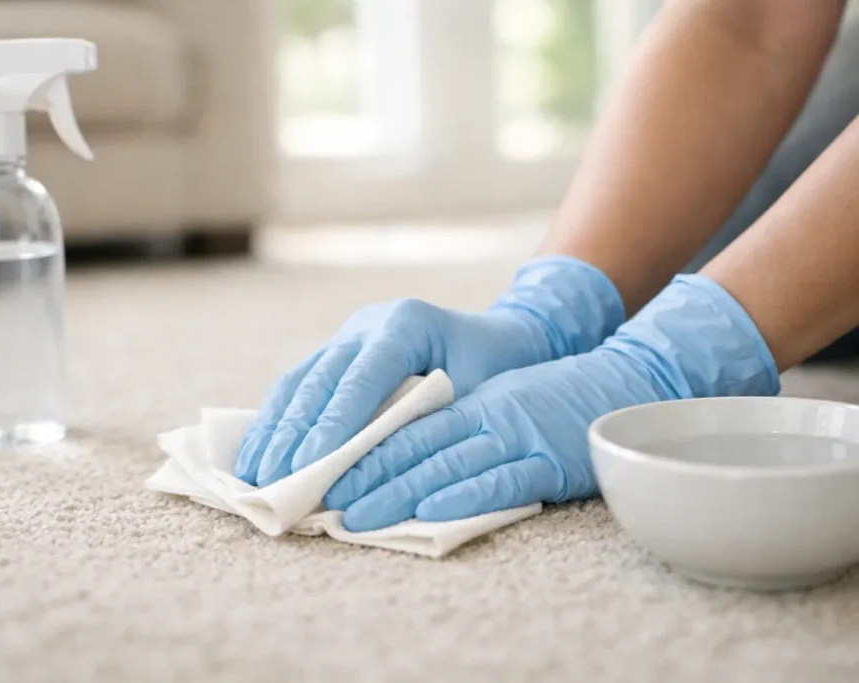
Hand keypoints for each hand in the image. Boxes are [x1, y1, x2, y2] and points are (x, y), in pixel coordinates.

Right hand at [234, 256, 624, 486]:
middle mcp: (368, 324)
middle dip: (293, 435)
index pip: (361, 379)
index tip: (310, 465)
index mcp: (405, 325)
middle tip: (272, 482)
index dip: (333, 424)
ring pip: (298, 381)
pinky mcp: (336, 351)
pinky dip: (276, 421)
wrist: (501, 336)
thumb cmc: (496, 368)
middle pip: (319, 381)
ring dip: (274, 430)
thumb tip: (377, 469)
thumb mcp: (477, 392)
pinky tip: (260, 454)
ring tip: (254, 475)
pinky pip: (298, 385)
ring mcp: (347, 335)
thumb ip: (428, 421)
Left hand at [324, 275, 780, 530]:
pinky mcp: (547, 459)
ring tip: (355, 517)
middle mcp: (484, 412)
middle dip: (363, 474)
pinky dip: (462, 496)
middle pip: (413, 444)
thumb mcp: (494, 398)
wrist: (622, 382)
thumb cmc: (549, 399)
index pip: (403, 423)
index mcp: (468, 398)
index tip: (321, 471)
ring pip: (445, 462)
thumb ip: (450, 421)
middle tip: (321, 500)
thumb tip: (390, 452)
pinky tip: (428, 512)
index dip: (359, 448)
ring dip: (397, 491)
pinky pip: (499, 480)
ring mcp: (515, 434)